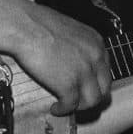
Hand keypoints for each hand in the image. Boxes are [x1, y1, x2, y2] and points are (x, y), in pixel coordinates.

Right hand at [9, 1, 111, 115]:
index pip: (105, 71)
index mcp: (97, 43)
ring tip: (66, 105)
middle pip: (104, 88)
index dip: (96, 83)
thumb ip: (79, 47)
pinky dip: (63, 109)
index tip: (85, 87)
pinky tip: (55, 107)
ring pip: (93, 100)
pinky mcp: (69, 85)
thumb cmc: (40, 24)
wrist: (27, 26)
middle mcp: (95, 57)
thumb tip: (74, 61)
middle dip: (91, 97)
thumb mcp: (71, 31)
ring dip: (79, 106)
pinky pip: (71, 105)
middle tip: (78, 101)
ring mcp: (84, 72)